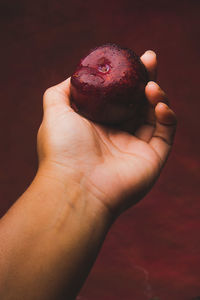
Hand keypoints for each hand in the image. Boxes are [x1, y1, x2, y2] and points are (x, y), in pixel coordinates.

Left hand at [37, 50, 176, 217]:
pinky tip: (158, 104)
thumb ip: (64, 90)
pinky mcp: (153, 158)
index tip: (131, 58)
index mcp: (99, 124)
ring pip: (154, 114)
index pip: (118, 96)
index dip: (126, 77)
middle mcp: (118, 134)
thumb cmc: (63, 148)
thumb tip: (78, 75)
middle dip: (145, 78)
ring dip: (156, 95)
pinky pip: (166, 132)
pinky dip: (167, 116)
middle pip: (138, 101)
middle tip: (148, 58)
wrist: (76, 185)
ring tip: (151, 85)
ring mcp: (136, 146)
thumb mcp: (55, 110)